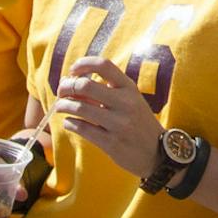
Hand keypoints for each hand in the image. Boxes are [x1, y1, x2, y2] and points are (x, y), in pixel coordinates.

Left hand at [54, 56, 162, 178]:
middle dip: (66, 87)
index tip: (72, 70)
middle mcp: (125, 103)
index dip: (83, 64)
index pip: (104, 65)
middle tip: (61, 91)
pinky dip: (70, 123)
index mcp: (129, 88)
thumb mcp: (130, 99)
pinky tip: (69, 122)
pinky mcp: (111, 143)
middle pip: (86, 85)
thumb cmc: (138, 122)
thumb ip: (108, 89)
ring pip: (80, 108)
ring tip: (60, 107)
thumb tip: (72, 81)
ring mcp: (118, 124)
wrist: (157, 152)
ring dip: (63, 106)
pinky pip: (82, 129)